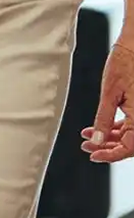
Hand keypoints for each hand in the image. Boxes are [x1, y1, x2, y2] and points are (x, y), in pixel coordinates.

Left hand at [82, 38, 133, 162]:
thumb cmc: (125, 62)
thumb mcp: (109, 93)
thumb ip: (103, 119)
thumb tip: (96, 140)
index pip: (129, 147)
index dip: (110, 155)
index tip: (93, 155)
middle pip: (129, 143)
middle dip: (107, 147)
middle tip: (87, 146)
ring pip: (129, 135)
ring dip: (109, 137)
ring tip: (88, 136)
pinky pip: (131, 124)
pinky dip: (114, 127)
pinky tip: (97, 127)